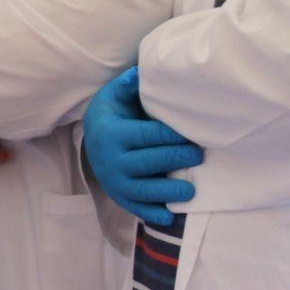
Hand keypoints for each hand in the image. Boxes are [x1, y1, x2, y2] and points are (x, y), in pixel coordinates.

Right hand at [82, 67, 200, 225]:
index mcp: (112, 133)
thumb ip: (130, 83)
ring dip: (168, 192)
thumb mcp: (115, 94)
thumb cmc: (112, 112)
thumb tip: (142, 71)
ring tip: (191, 190)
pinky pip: (136, 208)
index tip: (192, 134)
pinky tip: (171, 218)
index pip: (147, 135)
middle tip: (199, 155)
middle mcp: (111, 160)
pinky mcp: (118, 196)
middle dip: (176, 159)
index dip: (172, 135)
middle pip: (148, 162)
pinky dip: (153, 215)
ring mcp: (114, 181)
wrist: (91, 137)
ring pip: (143, 190)